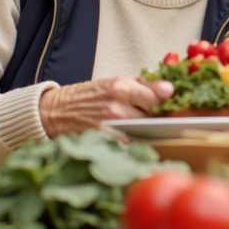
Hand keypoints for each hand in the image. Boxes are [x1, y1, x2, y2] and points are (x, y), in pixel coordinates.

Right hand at [39, 75, 174, 137]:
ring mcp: (110, 127)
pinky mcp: (105, 142)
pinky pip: (131, 147)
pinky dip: (137, 145)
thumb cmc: (92, 95)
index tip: (170, 104)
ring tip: (148, 130)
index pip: (159, 97)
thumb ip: (145, 84)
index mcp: (121, 87)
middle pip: (154, 117)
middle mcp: (117, 106)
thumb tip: (170, 89)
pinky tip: (136, 141)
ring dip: (150, 133)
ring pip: (145, 134)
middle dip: (161, 119)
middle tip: (162, 119)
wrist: (58, 111)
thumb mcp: (117, 81)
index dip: (168, 103)